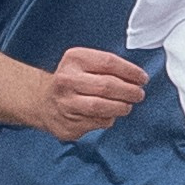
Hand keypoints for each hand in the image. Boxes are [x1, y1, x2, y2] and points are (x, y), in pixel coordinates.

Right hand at [31, 47, 146, 142]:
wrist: (42, 101)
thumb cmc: (72, 81)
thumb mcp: (85, 64)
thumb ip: (108, 68)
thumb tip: (136, 78)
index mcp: (74, 59)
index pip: (109, 62)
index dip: (130, 71)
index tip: (142, 78)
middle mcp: (66, 80)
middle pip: (107, 86)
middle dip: (129, 91)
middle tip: (138, 94)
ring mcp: (65, 104)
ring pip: (101, 107)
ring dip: (121, 107)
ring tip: (127, 106)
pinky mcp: (67, 124)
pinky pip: (96, 122)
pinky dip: (108, 119)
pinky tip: (108, 114)